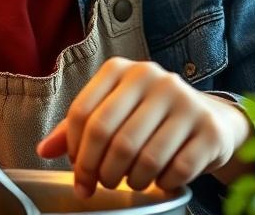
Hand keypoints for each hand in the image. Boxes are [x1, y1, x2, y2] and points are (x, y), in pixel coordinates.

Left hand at [35, 57, 252, 196]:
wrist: (211, 119)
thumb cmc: (153, 117)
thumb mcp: (115, 111)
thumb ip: (79, 127)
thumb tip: (43, 150)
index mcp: (123, 70)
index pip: (83, 113)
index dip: (75, 152)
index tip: (79, 174)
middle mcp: (154, 78)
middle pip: (109, 137)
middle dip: (99, 171)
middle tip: (101, 184)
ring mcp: (184, 101)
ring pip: (142, 157)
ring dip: (130, 181)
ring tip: (131, 181)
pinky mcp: (208, 129)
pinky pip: (175, 170)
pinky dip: (161, 184)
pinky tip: (160, 179)